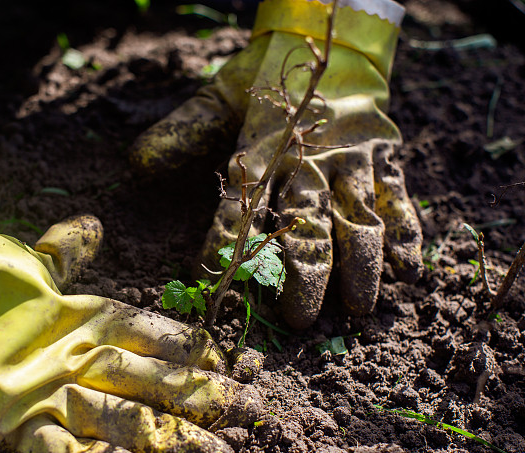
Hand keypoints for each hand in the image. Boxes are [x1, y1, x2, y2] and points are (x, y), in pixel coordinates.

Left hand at [130, 0, 421, 328]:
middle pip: (306, 224)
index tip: (212, 281)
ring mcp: (350, 160)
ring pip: (357, 217)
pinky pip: (397, 197)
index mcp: (262, 150)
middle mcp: (307, 162)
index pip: (239, 206)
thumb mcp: (222, 96)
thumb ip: (185, 131)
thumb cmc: (268, 77)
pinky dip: (405, 232)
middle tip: (301, 318)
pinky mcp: (383, 156)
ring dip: (359, 265)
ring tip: (358, 307)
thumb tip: (137, 164)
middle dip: (305, 274)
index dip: (224, 243)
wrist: (332, 41)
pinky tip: (407, 271)